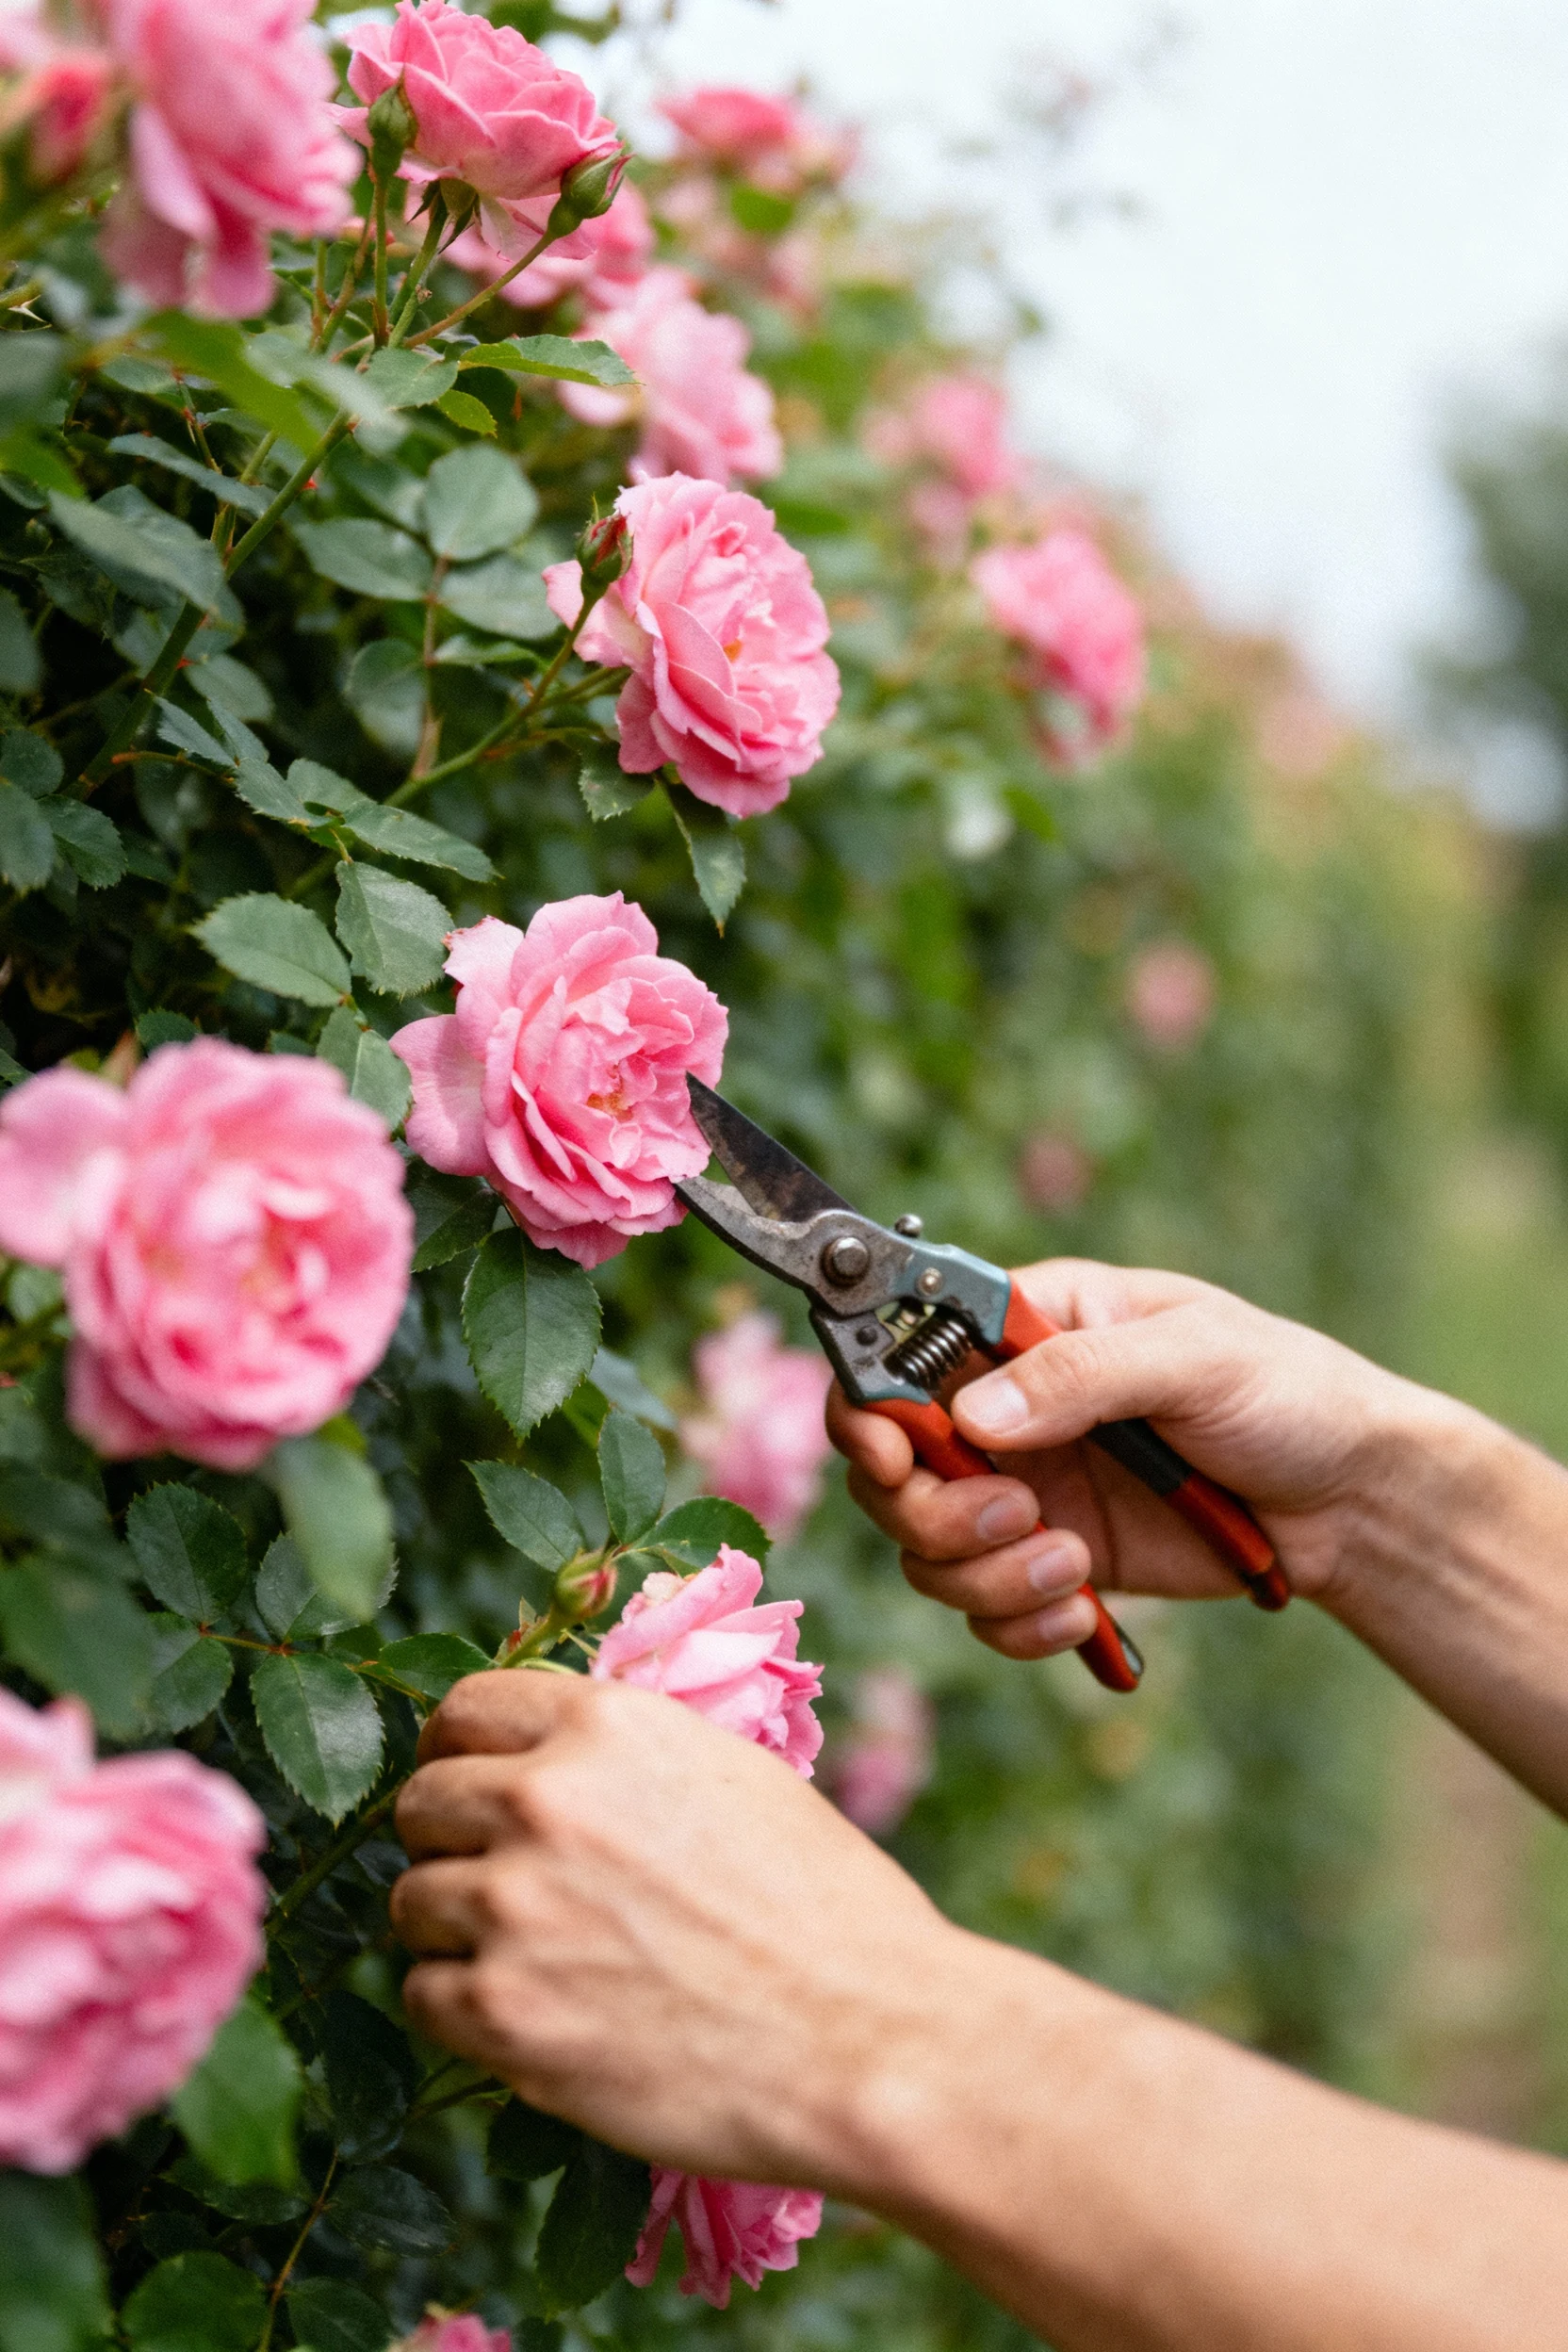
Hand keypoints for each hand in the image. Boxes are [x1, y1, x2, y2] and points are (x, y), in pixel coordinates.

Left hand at [392, 1669, 962, 2191]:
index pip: (464, 1707)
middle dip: (449, 1840)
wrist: (867, 2038)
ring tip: (526, 1958)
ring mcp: (514, 1907)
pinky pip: (423, 1997)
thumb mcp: (731, 1776)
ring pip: (410, 1902)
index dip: (457, 1748)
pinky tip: (529, 2017)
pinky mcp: (503, 2014)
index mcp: (605, 1725)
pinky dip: (462, 2011)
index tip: (465, 1782)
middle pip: (420, 1801)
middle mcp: (544, 1798)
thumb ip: (625, 1758)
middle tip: (496, 1883)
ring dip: (454, 1930)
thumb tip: (548, 1759)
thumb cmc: (826, 1910)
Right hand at [827, 1258, 1434, 1661]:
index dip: (869, 1406)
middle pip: (890, 1468)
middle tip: (1017, 1517)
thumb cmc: (1286, 1392)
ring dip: (983, 1576)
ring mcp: (1024, 1487)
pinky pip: (982, 1607)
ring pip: (926, 1549)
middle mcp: (1005, 1407)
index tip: (894, 1456)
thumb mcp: (1195, 1357)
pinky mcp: (1050, 1559)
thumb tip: (974, 1414)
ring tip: (1075, 1571)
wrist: (1352, 1501)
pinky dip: (1016, 1622)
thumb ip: (1083, 1375)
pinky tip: (1084, 1612)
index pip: (898, 1351)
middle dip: (933, 1512)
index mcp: (1026, 1325)